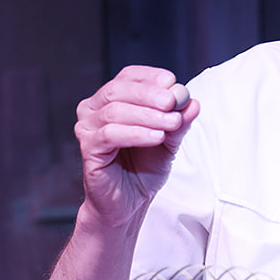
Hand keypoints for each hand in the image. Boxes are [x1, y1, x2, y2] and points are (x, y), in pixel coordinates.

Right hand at [74, 66, 197, 227]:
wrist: (129, 203)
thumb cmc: (143, 169)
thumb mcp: (168, 141)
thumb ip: (179, 122)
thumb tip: (192, 102)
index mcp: (112, 100)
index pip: (128, 76)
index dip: (150, 76)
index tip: (172, 82)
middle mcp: (94, 109)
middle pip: (119, 90)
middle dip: (149, 94)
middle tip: (172, 102)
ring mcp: (88, 128)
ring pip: (115, 111)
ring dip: (147, 115)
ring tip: (170, 124)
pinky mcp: (88, 148)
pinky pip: (110, 135)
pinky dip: (136, 133)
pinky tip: (155, 137)